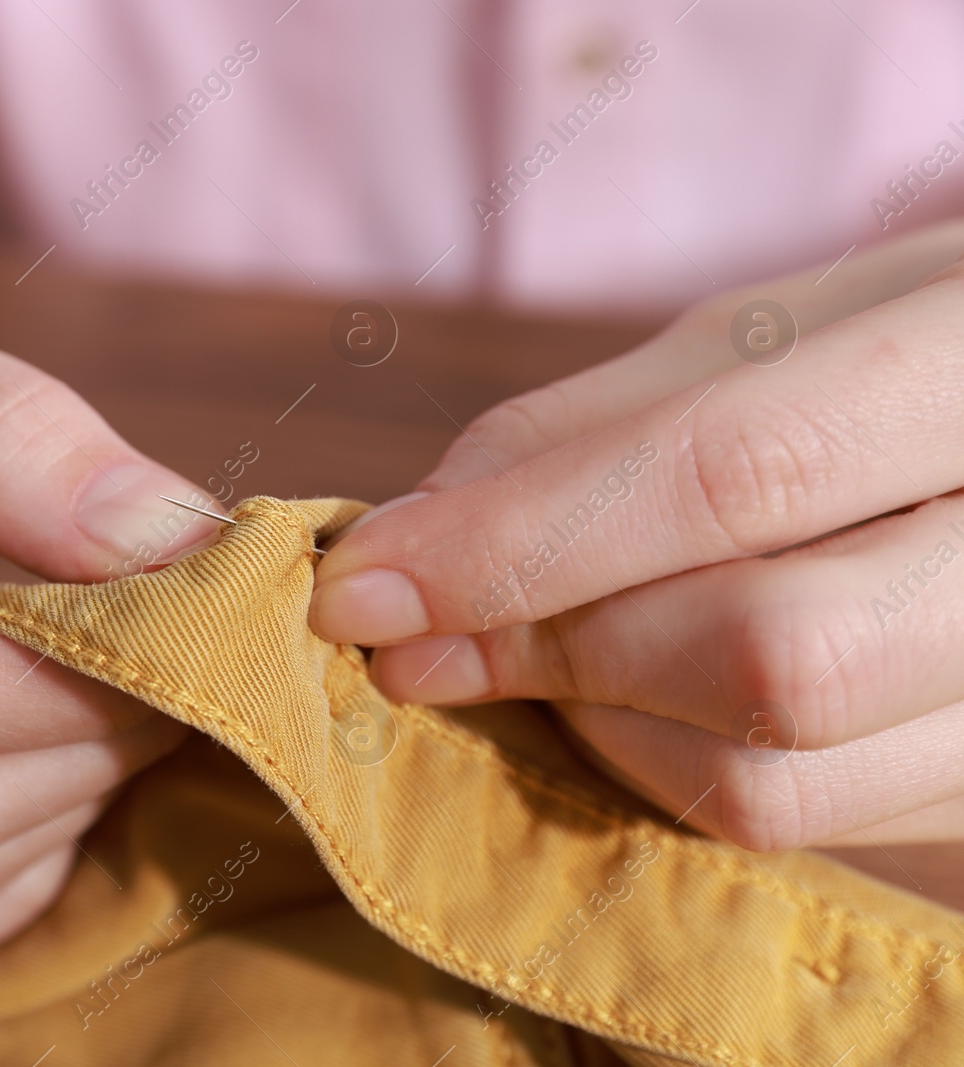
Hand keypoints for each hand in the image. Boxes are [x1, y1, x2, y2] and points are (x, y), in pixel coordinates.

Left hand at [311, 220, 963, 852]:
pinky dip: (665, 765)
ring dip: (596, 723)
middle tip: (414, 636)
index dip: (518, 542)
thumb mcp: (771, 330)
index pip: (737, 477)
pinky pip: (798, 824)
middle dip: (546, 652)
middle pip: (767, 664)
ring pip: (775, 783)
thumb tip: (414, 539)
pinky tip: (632, 691)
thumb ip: (589, 428)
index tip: (358, 584)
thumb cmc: (914, 340)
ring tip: (543, 645)